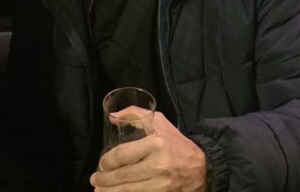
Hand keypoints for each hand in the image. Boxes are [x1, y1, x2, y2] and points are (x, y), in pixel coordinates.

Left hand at [92, 110, 206, 190]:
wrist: (204, 168)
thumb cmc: (178, 144)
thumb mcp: (160, 122)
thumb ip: (136, 115)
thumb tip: (112, 116)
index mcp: (156, 144)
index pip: (121, 155)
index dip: (106, 162)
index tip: (101, 165)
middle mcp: (159, 165)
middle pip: (121, 176)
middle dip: (103, 180)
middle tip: (95, 180)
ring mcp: (162, 185)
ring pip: (127, 191)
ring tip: (99, 191)